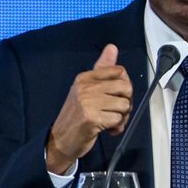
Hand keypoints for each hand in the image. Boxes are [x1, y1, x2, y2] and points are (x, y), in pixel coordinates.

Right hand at [45, 44, 131, 173]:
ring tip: (110, 122)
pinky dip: (117, 128)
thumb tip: (112, 47)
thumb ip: (102, 69)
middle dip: (126, 103)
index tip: (118, 96)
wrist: (60, 140)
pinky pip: (118, 119)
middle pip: (126, 88)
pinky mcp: (90, 118)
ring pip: (124, 105)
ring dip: (122, 118)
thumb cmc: (78, 116)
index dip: (125, 86)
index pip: (119, 71)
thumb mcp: (87, 90)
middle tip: (115, 112)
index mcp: (85, 78)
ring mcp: (87, 102)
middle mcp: (85, 87)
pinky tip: (107, 130)